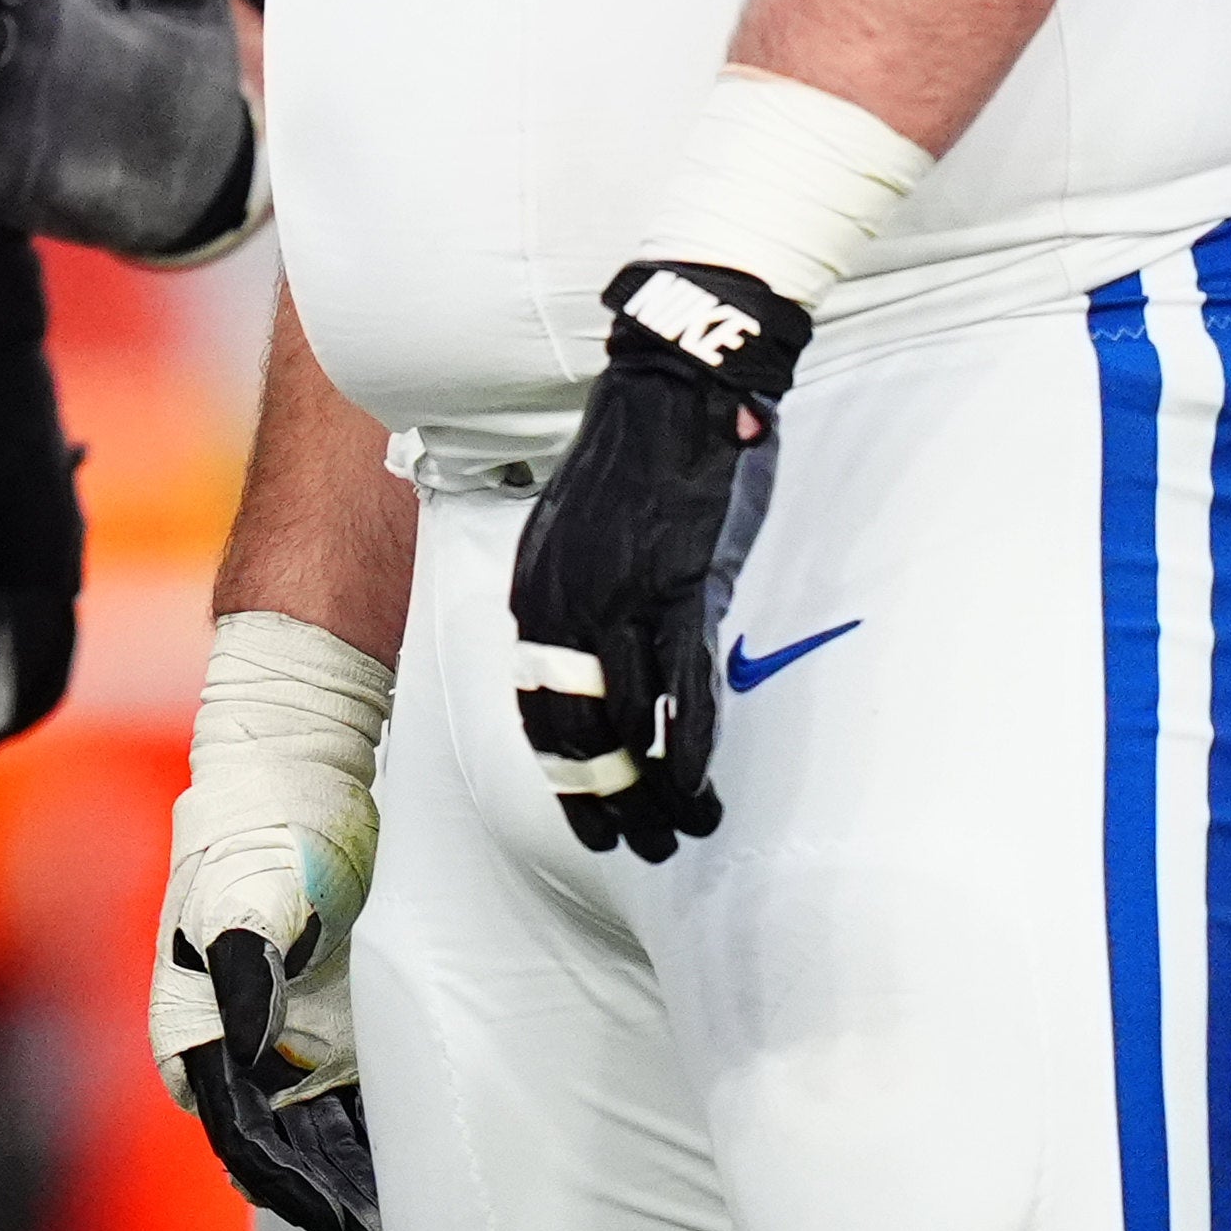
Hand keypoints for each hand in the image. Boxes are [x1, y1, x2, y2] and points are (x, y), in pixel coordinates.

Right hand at [154, 608, 388, 1230]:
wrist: (292, 757)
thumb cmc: (253, 817)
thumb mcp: (247, 881)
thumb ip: (244, 954)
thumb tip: (245, 1031)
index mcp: (194, 1022)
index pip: (237, 1131)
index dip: (286, 1184)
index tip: (340, 1220)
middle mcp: (235, 1040)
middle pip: (278, 1143)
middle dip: (328, 1193)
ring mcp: (285, 1027)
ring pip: (316, 1126)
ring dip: (357, 1171)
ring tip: (420, 1217)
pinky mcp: (331, 1009)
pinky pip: (353, 1087)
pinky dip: (382, 1126)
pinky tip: (429, 1152)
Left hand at [505, 259, 808, 858]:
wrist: (666, 384)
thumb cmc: (628, 457)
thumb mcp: (577, 531)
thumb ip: (580, 593)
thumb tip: (599, 653)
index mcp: (535, 591)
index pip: (535, 706)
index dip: (562, 769)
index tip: (588, 813)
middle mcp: (562, 602)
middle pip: (570, 729)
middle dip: (601, 798)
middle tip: (631, 846)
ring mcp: (620, 597)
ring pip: (625, 721)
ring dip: (650, 789)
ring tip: (676, 835)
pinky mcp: (679, 585)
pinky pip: (678, 683)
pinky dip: (685, 743)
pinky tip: (695, 787)